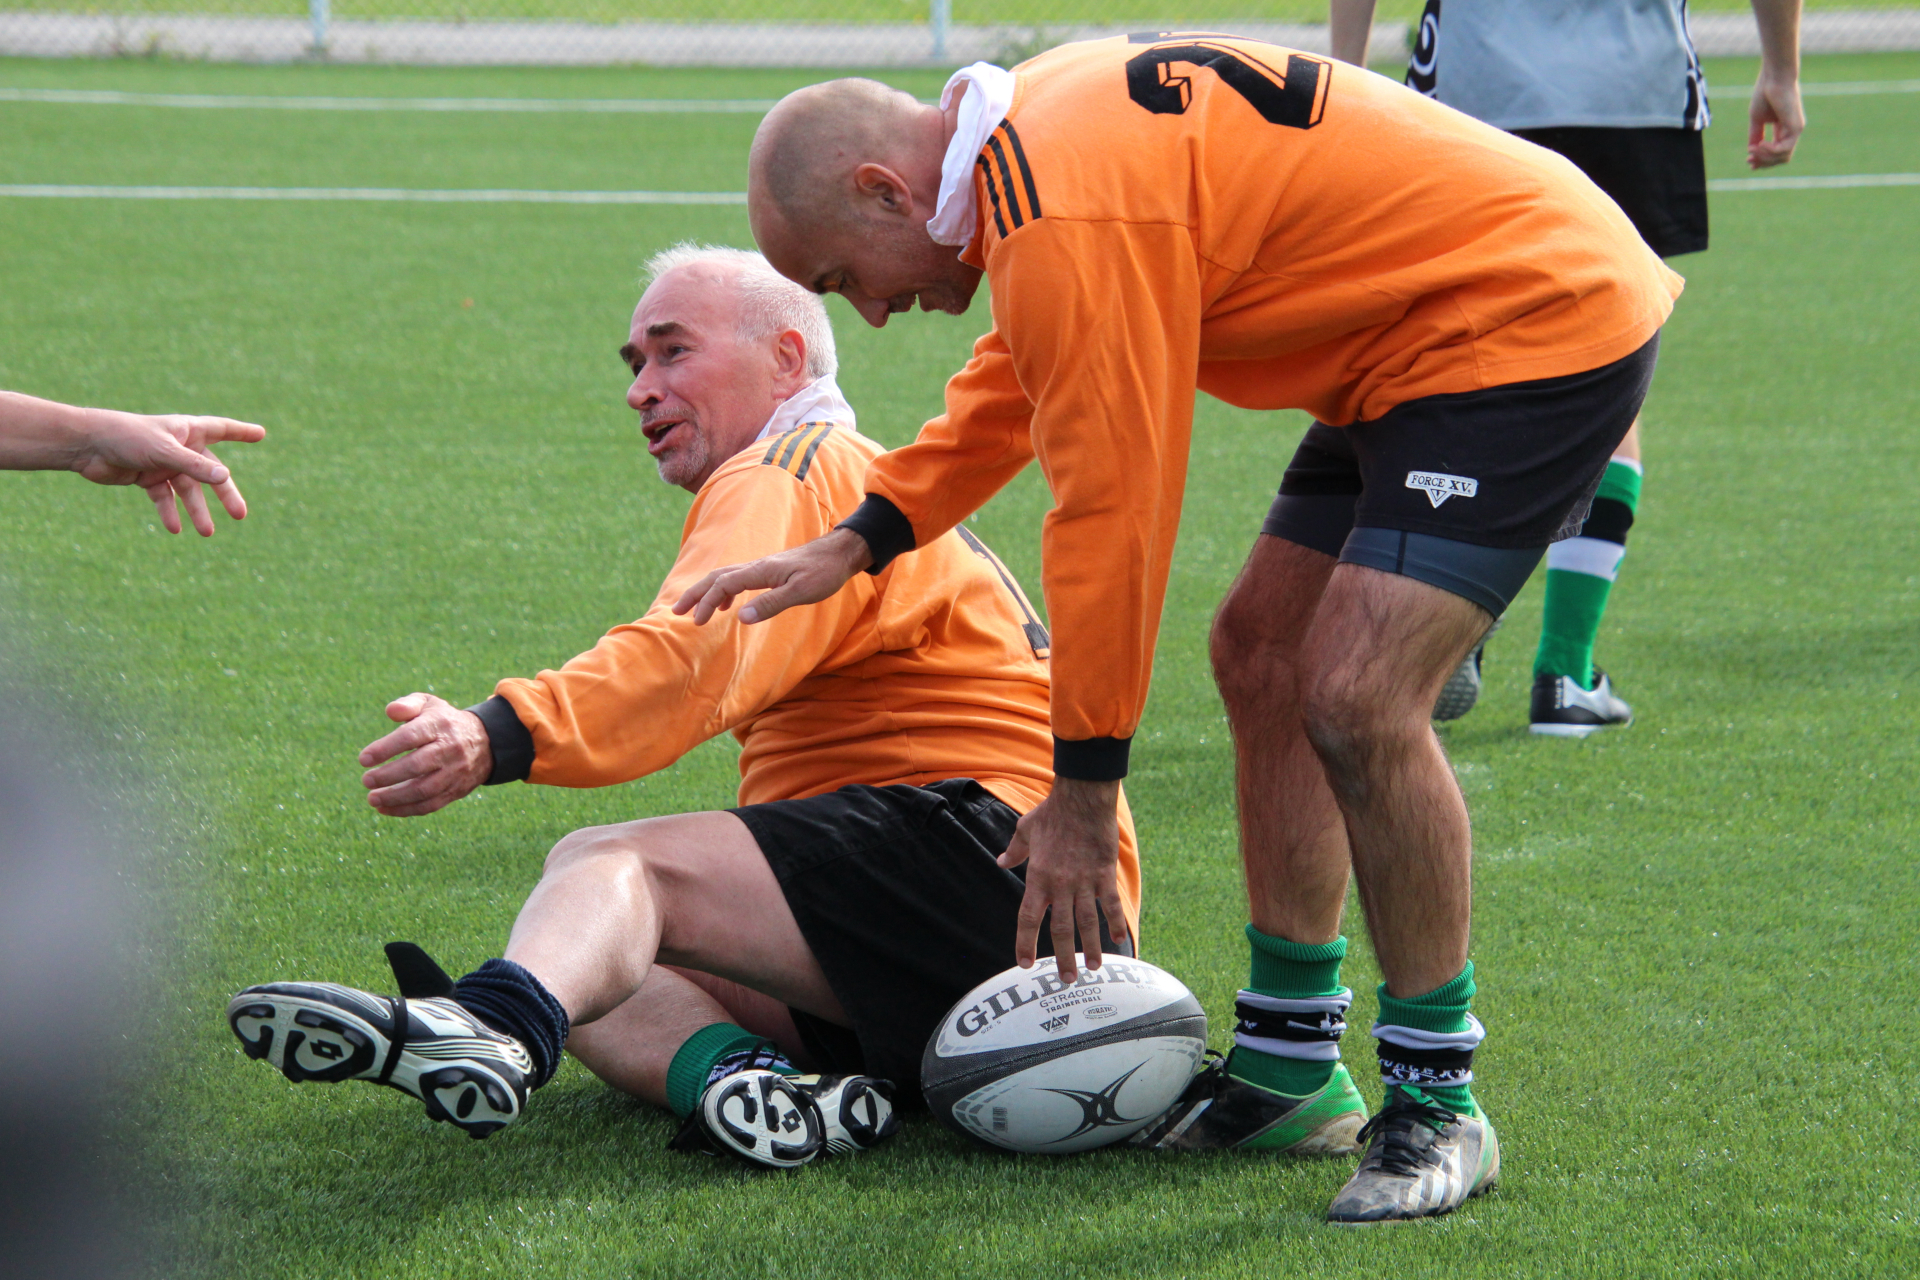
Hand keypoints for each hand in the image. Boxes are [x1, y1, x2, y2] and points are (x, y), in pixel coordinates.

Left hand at [71, 408, 265, 535]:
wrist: (87, 445)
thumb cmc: (127, 437)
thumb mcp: (165, 451)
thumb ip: (195, 466)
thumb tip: (226, 478)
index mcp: (188, 431)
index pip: (222, 430)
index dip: (241, 432)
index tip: (261, 434)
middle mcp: (180, 447)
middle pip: (210, 472)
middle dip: (224, 494)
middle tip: (239, 514)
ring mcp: (164, 463)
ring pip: (188, 490)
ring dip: (196, 511)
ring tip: (206, 533)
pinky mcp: (147, 477)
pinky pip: (164, 498)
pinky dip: (169, 512)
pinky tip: (174, 528)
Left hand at [358, 693, 492, 816]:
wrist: (486, 742)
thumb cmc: (444, 722)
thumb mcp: (429, 705)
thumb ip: (408, 704)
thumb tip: (390, 711)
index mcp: (440, 725)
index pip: (410, 737)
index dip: (385, 749)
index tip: (363, 759)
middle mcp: (450, 749)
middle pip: (417, 765)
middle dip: (388, 776)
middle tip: (366, 780)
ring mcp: (455, 772)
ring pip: (424, 790)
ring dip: (395, 798)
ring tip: (372, 798)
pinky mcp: (456, 790)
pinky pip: (431, 805)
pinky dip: (406, 810)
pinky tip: (385, 809)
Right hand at [672, 526, 872, 625]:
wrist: (838, 553)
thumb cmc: (823, 573)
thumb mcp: (800, 592)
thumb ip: (771, 603)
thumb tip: (740, 617)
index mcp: (760, 571)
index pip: (724, 584)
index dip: (706, 602)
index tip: (696, 622)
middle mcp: (756, 566)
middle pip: (716, 577)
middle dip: (695, 594)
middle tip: (677, 612)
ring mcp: (761, 567)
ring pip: (725, 576)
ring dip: (706, 592)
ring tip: (694, 611)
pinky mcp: (768, 571)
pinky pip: (737, 579)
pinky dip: (723, 591)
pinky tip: (726, 606)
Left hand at [996, 777, 1130, 981]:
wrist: (1082, 798)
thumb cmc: (1052, 813)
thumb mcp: (1025, 830)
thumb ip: (1015, 851)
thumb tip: (1001, 861)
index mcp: (1038, 877)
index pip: (1028, 918)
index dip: (1025, 942)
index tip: (1025, 963)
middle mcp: (1060, 885)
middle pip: (1060, 929)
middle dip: (1062, 957)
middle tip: (1066, 979)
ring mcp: (1084, 881)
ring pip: (1086, 922)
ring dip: (1089, 947)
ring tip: (1092, 968)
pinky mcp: (1104, 875)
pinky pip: (1110, 904)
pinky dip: (1115, 923)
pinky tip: (1119, 940)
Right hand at [1748, 70, 1803, 168]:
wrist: (1774, 77)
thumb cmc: (1765, 93)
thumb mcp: (1757, 119)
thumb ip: (1756, 134)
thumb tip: (1752, 149)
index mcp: (1783, 129)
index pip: (1776, 152)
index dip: (1762, 160)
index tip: (1748, 160)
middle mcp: (1792, 131)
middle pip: (1781, 158)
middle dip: (1763, 162)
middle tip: (1749, 159)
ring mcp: (1795, 130)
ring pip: (1783, 157)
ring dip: (1765, 158)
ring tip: (1752, 149)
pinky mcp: (1796, 127)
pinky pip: (1783, 149)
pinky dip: (1770, 151)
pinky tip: (1760, 144)